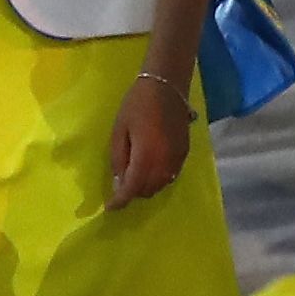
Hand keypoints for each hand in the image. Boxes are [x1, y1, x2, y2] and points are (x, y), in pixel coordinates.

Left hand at [108, 68, 195, 206]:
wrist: (166, 87)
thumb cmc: (136, 105)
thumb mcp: (119, 131)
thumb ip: (119, 160)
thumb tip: (119, 184)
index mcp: (146, 157)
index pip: (132, 188)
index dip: (120, 201)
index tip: (110, 208)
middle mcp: (165, 164)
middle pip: (148, 191)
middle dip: (132, 192)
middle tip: (120, 184)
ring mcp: (177, 160)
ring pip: (160, 186)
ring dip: (146, 187)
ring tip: (133, 175)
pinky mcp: (184, 154)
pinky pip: (170, 176)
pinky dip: (158, 179)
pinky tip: (149, 168)